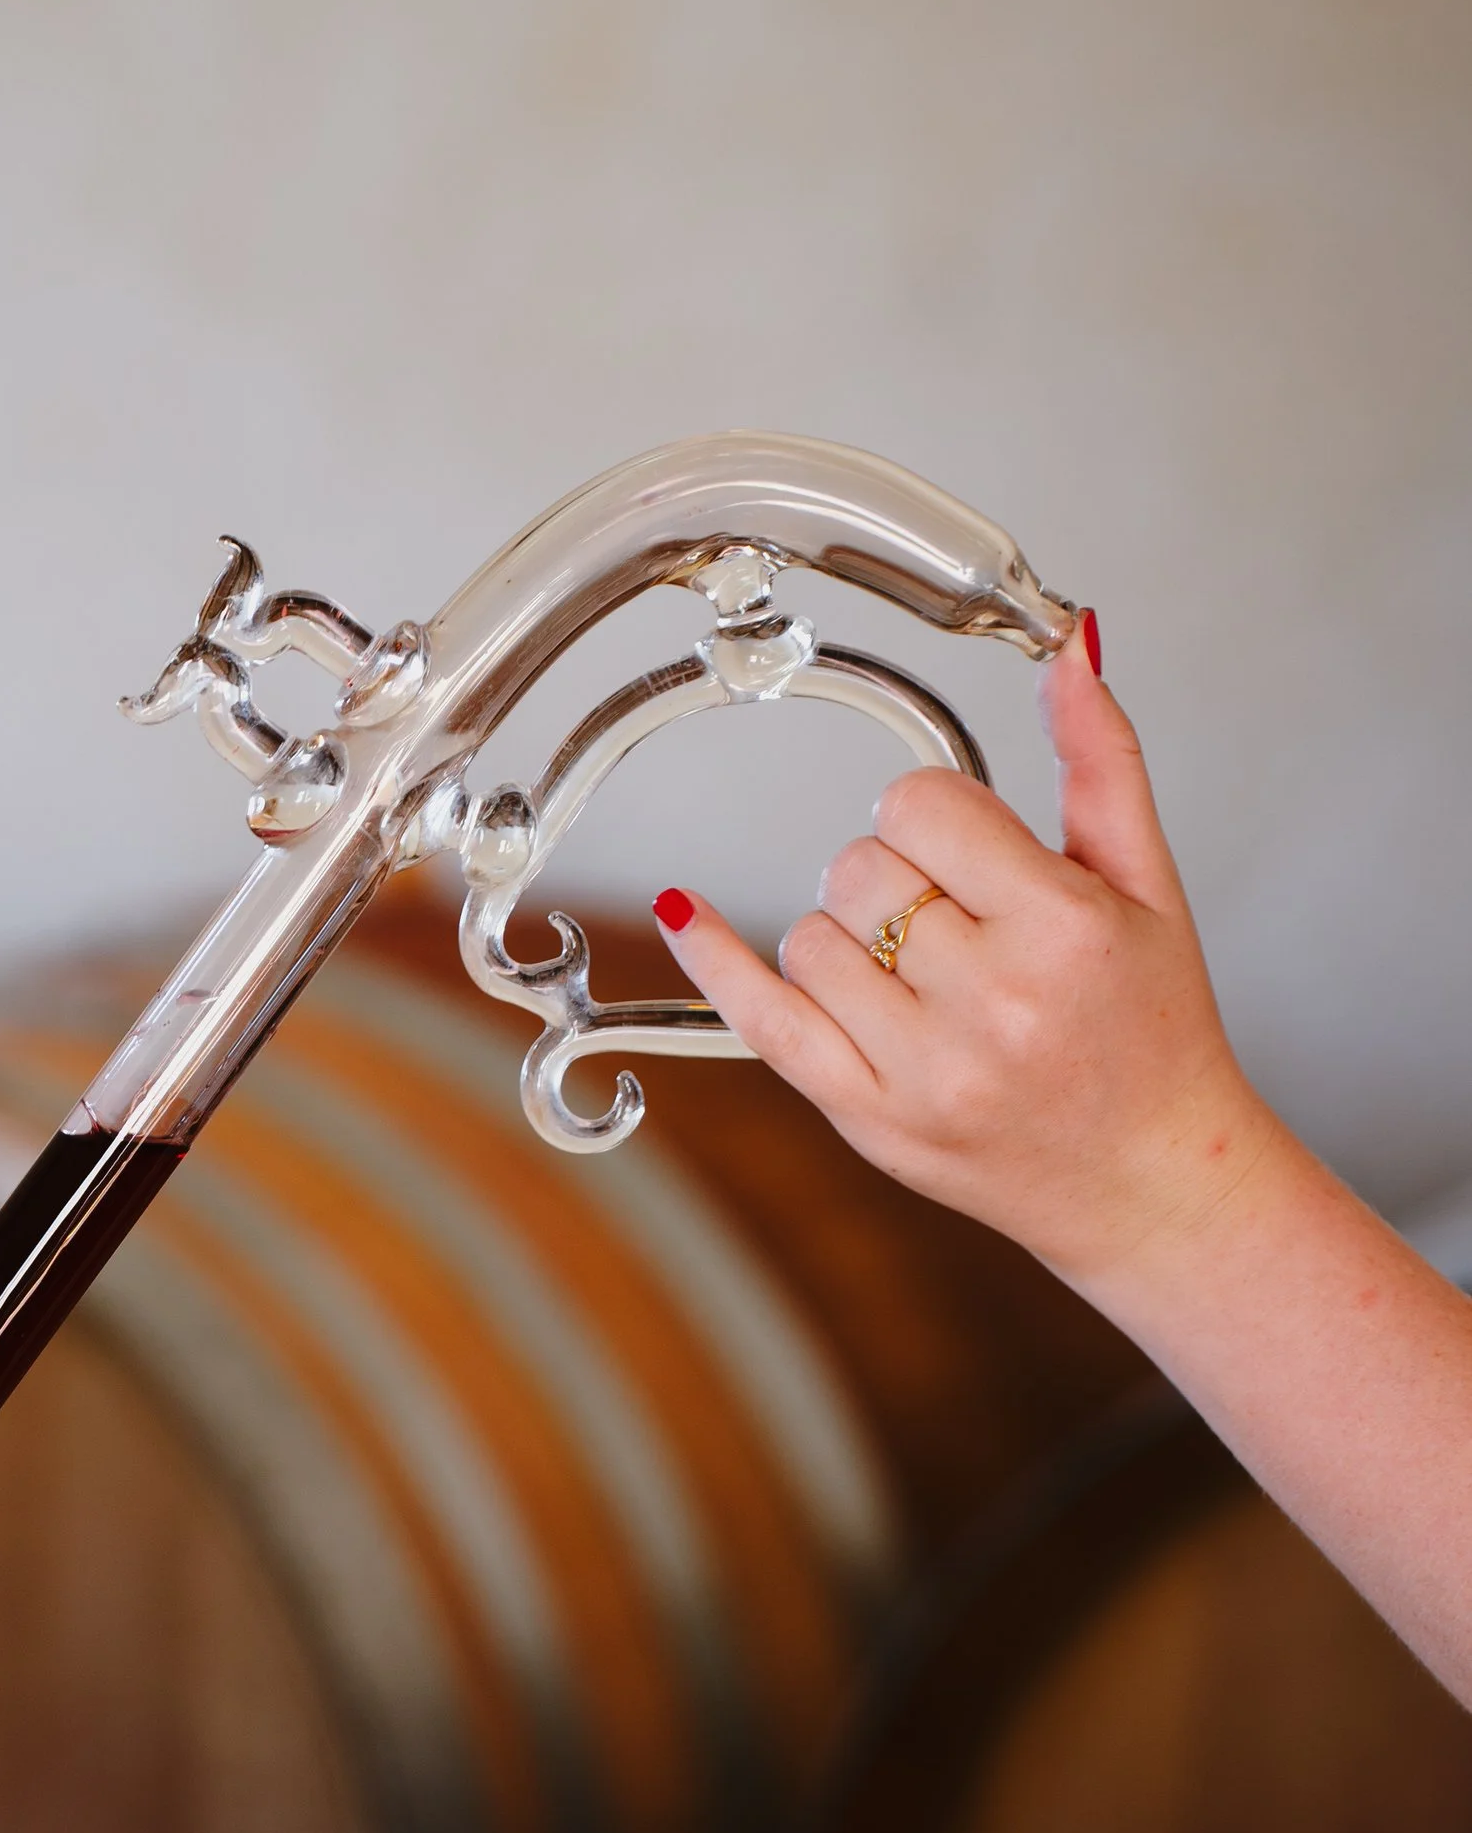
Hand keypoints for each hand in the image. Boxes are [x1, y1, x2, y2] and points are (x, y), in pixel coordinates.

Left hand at [656, 624, 1287, 1301]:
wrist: (1151, 1180)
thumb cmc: (1152, 1030)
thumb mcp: (1150, 887)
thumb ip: (1102, 762)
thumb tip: (1070, 651)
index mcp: (1065, 928)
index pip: (923, 808)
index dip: (936, 816)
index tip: (967, 852)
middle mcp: (994, 1001)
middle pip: (859, 869)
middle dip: (896, 877)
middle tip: (955, 923)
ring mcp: (926, 1069)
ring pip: (812, 937)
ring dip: (848, 938)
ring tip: (922, 976)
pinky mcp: (874, 1121)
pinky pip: (766, 1024)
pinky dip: (718, 963)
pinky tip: (681, 910)